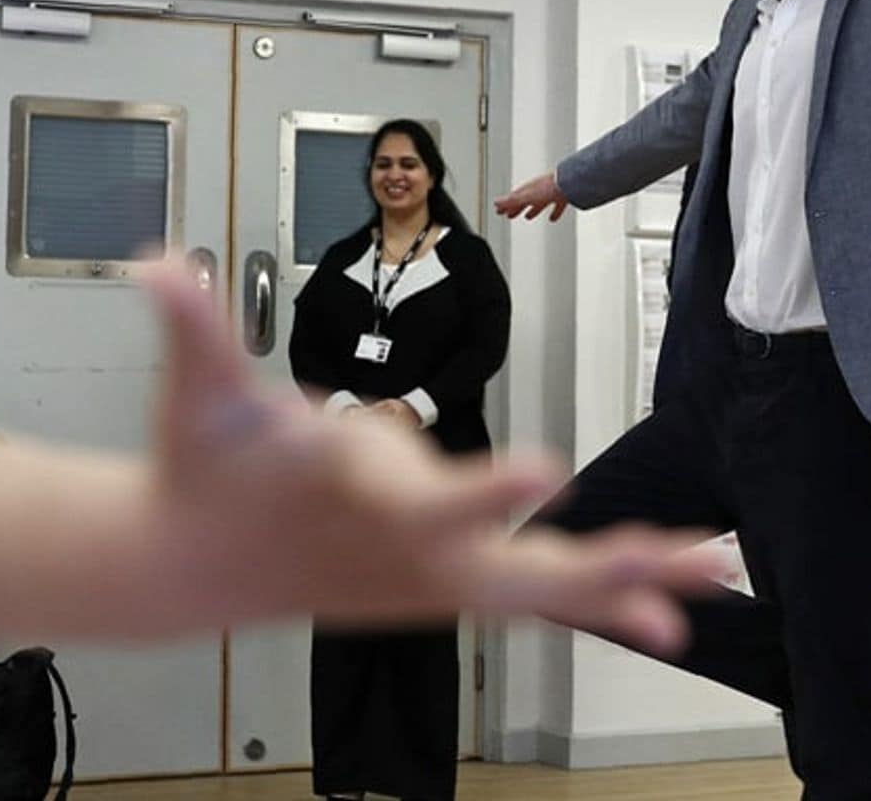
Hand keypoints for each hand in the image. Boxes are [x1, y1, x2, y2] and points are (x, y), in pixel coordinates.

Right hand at [140, 262, 720, 654]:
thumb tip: (154, 263)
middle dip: (597, 567)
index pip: (423, 501)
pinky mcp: (444, 585)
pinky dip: (606, 595)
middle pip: (515, 569)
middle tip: (674, 563)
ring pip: (545, 588)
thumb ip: (189, 328)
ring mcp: (431, 580)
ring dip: (632, 578)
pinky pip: (537, 595)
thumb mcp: (192, 396)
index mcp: (354, 504)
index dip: (482, 488)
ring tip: (716, 569)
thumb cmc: (204, 472)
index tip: (545, 470)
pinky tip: (672, 606)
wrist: (189, 570)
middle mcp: (406, 553)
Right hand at [493, 172, 568, 221]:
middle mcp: (538, 190)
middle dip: (516, 208)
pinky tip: (552, 219)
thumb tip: (495, 202)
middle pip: (524, 201)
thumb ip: (512, 201)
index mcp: (528, 190)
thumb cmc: (548, 187)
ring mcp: (551, 193)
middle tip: (509, 215)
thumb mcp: (526, 196)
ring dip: (533, 210)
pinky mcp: (563, 197)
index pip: (513, 199)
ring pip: (539, 203)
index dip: (505, 206)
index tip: (499, 211)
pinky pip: (556, 206)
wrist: (570, 182)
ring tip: (528, 217)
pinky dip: (553, 213)